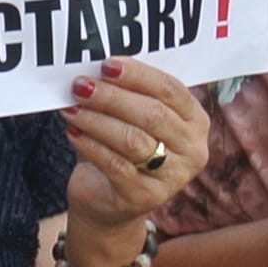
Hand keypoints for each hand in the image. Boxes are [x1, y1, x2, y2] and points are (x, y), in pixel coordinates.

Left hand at [60, 59, 209, 233]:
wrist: (111, 202)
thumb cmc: (123, 148)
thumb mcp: (132, 118)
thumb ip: (128, 94)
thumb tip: (97, 69)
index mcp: (195, 121)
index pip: (170, 89)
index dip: (138, 75)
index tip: (106, 64)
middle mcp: (192, 149)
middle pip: (152, 114)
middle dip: (112, 97)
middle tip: (81, 85)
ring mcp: (172, 176)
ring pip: (133, 139)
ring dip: (97, 120)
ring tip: (71, 108)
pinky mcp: (146, 196)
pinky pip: (115, 164)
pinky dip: (90, 145)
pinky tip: (72, 133)